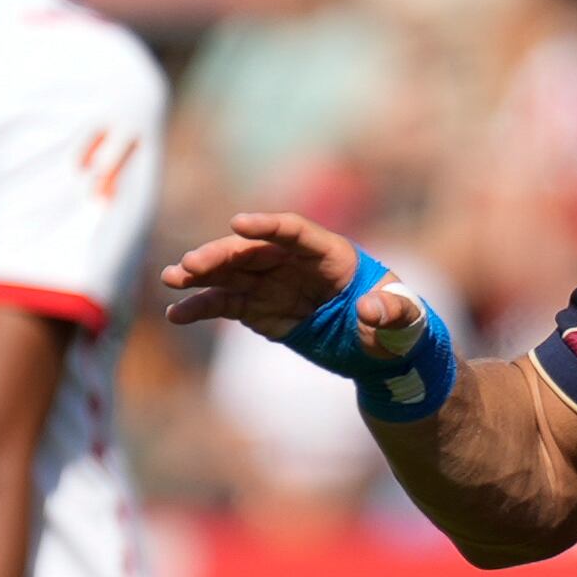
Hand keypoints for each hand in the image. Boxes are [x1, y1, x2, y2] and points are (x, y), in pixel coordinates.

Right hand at [163, 212, 423, 351]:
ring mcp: (275, 285)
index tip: (239, 224)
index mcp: (331, 255)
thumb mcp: (404, 320)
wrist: (382, 352)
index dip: (268, 227)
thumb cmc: (399, 327)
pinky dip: (201, 307)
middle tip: (189, 266)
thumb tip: (370, 310)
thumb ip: (391, 311)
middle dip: (220, 255)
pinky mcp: (260, 309)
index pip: (295, 232)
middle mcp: (296, 264)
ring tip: (172, 279)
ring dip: (201, 275)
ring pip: (231, 273)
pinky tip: (177, 314)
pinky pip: (226, 304)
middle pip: (253, 251)